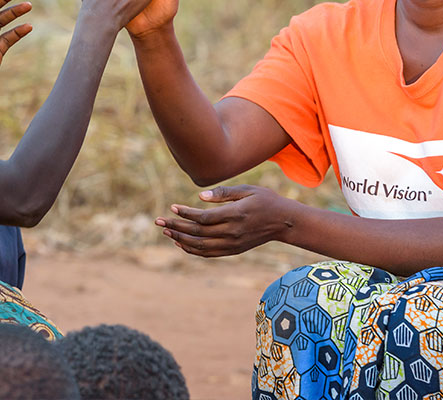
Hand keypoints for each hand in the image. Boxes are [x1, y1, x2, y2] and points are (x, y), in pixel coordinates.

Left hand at [155, 185, 292, 256]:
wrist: (284, 222)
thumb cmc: (266, 200)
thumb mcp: (247, 189)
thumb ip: (223, 193)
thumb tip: (199, 196)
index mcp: (235, 215)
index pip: (203, 218)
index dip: (185, 214)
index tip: (172, 208)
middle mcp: (232, 232)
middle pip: (198, 233)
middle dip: (176, 227)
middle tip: (158, 222)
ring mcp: (233, 244)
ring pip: (201, 246)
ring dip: (181, 240)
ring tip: (166, 232)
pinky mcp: (234, 250)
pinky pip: (209, 254)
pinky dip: (193, 250)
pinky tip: (181, 244)